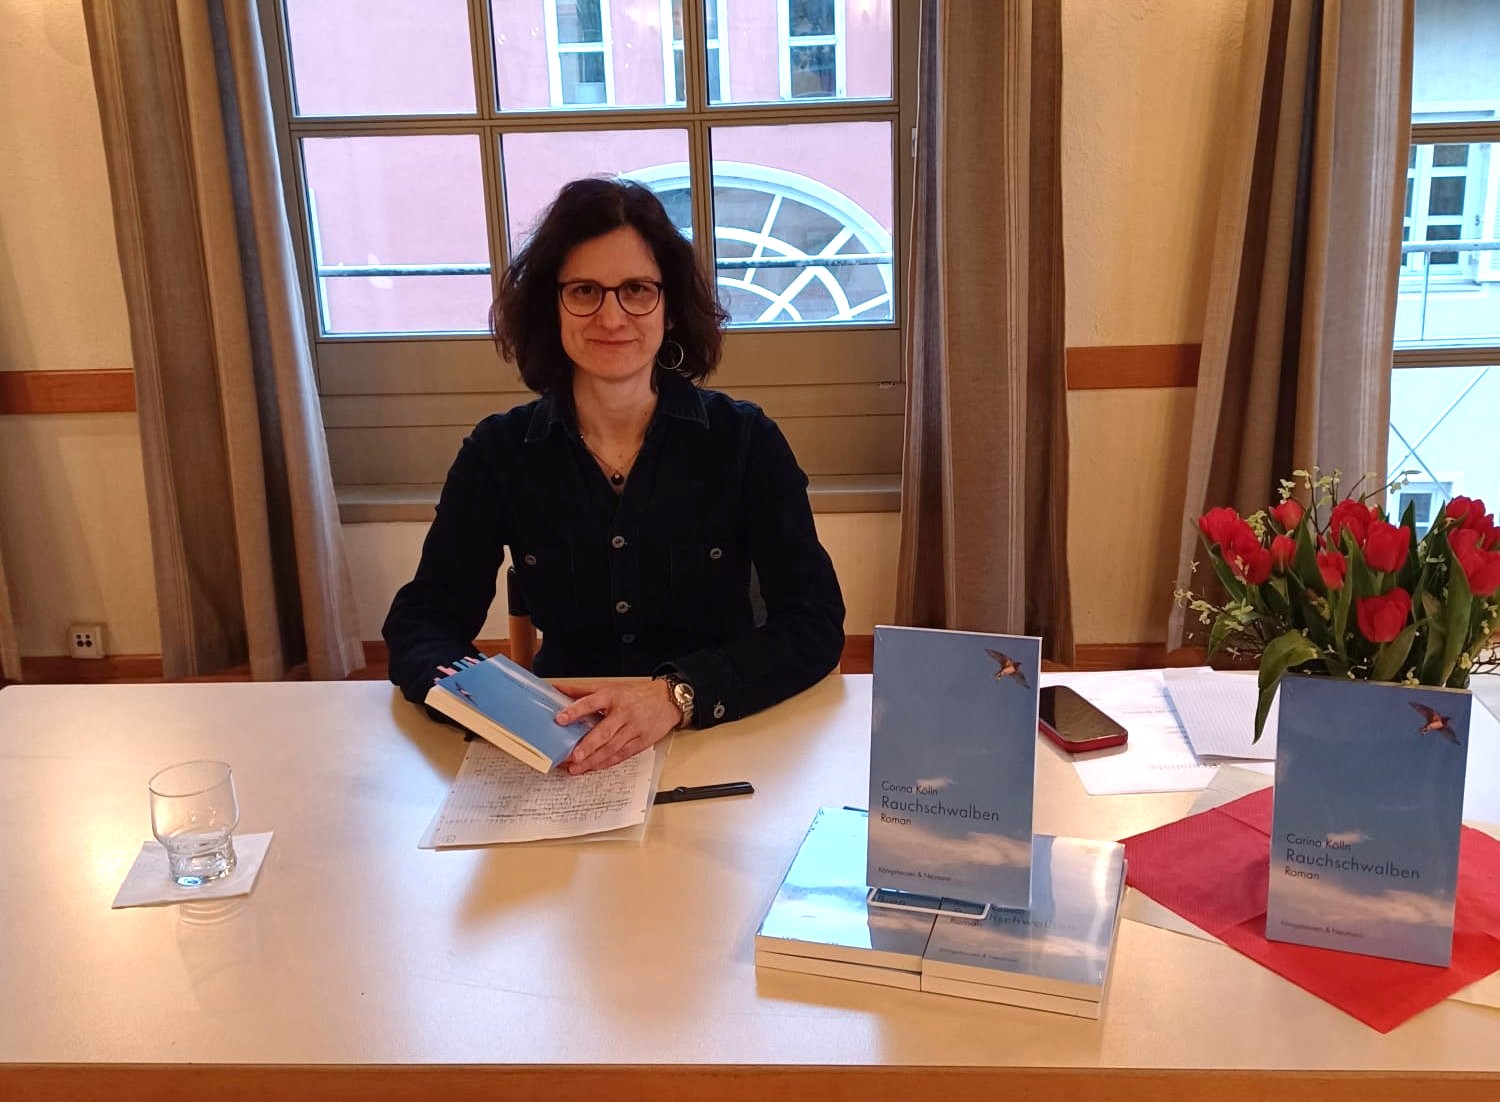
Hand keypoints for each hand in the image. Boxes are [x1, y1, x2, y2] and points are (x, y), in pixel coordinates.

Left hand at [553, 679, 682, 773]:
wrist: (667, 701)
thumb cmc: (636, 694)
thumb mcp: (610, 687)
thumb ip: (582, 691)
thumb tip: (557, 688)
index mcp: (613, 696)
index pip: (591, 703)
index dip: (575, 711)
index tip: (560, 719)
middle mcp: (623, 713)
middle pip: (604, 731)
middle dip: (588, 746)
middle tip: (573, 756)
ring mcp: (633, 729)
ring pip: (612, 747)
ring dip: (593, 760)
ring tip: (576, 768)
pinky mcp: (640, 742)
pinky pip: (621, 755)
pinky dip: (606, 763)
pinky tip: (593, 767)